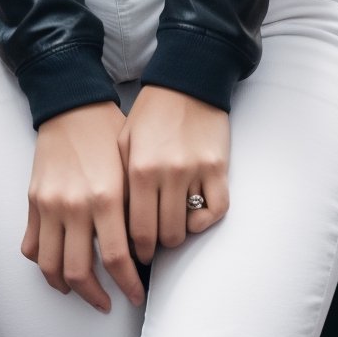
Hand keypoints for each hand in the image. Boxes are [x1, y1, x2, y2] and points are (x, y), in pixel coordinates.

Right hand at [21, 101, 144, 312]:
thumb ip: (134, 211)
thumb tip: (141, 252)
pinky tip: (58, 265)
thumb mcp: (131, 170)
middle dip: (96, 297)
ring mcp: (49, 204)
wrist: (73, 106)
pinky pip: (31, 246)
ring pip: (50, 266)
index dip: (129, 285)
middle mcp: (75, 205)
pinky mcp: (33, 201)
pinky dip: (42, 263)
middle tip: (108, 302)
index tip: (136, 294)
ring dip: (66, 287)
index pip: (117, 260)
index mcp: (106, 197)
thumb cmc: (108, 134)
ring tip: (81, 291)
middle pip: (79, 272)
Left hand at [117, 85, 229, 263]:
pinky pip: (217, 210)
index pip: (138, 229)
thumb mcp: (125, 141)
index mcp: (140, 168)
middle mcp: (168, 173)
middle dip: (157, 246)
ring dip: (180, 234)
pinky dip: (206, 220)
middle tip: (154, 244)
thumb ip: (122, 180)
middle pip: (165, 235)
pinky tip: (195, 215)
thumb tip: (119, 222)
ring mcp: (196, 171)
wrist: (187, 82)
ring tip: (172, 229)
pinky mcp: (219, 167)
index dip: (137, 250)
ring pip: (190, 227)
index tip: (136, 254)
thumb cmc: (152, 112)